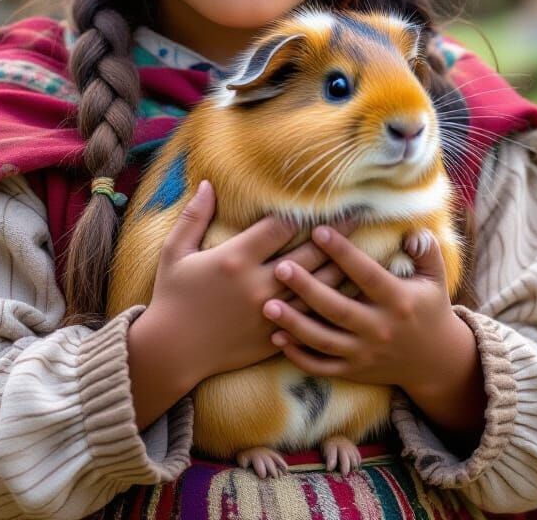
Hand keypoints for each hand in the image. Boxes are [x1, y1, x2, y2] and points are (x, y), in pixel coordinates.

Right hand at [140, 182, 357, 387]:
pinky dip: (333, 304)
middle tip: (358, 215)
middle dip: (336, 233)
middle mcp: (258, 285)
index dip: (302, 212)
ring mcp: (271, 314)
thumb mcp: (175, 252)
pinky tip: (350, 292)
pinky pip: (313, 318)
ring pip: (319, 288)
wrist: (173, 352)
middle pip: (309, 254)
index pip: (280, 227)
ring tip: (364, 249)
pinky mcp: (276, 337)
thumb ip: (194, 216)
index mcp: (235, 258)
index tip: (324, 197)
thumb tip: (207, 183)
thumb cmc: (171, 297)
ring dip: (343, 267)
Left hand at [261, 227, 468, 392]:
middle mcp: (380, 329)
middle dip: (307, 289)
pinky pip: (323, 368)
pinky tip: (277, 339)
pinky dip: (299, 357)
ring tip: (268, 306)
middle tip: (281, 267)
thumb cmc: (429, 309)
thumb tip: (412, 231)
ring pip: (324, 341)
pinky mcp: (354, 371)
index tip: (318, 231)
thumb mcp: (436, 279)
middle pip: (338, 309)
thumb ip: (426, 250)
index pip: (367, 274)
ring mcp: (365, 353)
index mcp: (398, 301)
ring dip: (294, 325)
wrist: (436, 363)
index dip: (343, 253)